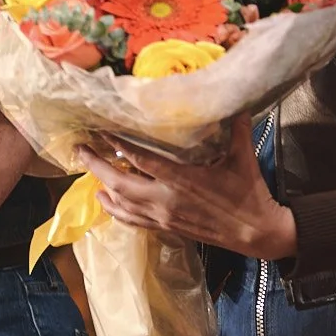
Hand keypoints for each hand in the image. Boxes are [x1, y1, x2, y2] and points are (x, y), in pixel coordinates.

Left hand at [76, 115, 297, 260]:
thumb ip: (236, 129)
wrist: (256, 233)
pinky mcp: (167, 228)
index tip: (100, 132)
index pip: (141, 161)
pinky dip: (116, 211)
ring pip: (122, 205)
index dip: (118, 146)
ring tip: (89, 174)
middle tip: (80, 150)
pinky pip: (133, 221)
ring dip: (102, 189)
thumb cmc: (248, 193)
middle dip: (96, 166)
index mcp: (182, 180)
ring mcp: (164, 217)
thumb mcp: (242, 158)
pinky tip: (107, 202)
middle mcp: (166, 200)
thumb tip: (236, 103)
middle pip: (120, 184)